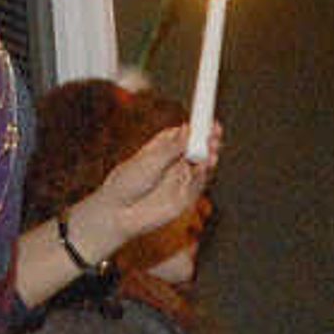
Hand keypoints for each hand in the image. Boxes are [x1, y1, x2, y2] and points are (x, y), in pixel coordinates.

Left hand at [69, 124, 213, 260]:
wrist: (118, 213)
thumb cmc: (127, 184)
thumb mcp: (148, 162)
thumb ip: (170, 148)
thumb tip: (187, 128)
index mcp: (163, 147)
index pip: (185, 133)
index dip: (198, 127)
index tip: (208, 120)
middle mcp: (175, 162)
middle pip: (198, 148)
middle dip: (209, 140)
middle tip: (215, 134)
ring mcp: (181, 180)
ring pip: (202, 165)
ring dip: (210, 156)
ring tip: (213, 148)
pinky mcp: (185, 198)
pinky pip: (198, 184)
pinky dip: (203, 175)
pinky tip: (203, 167)